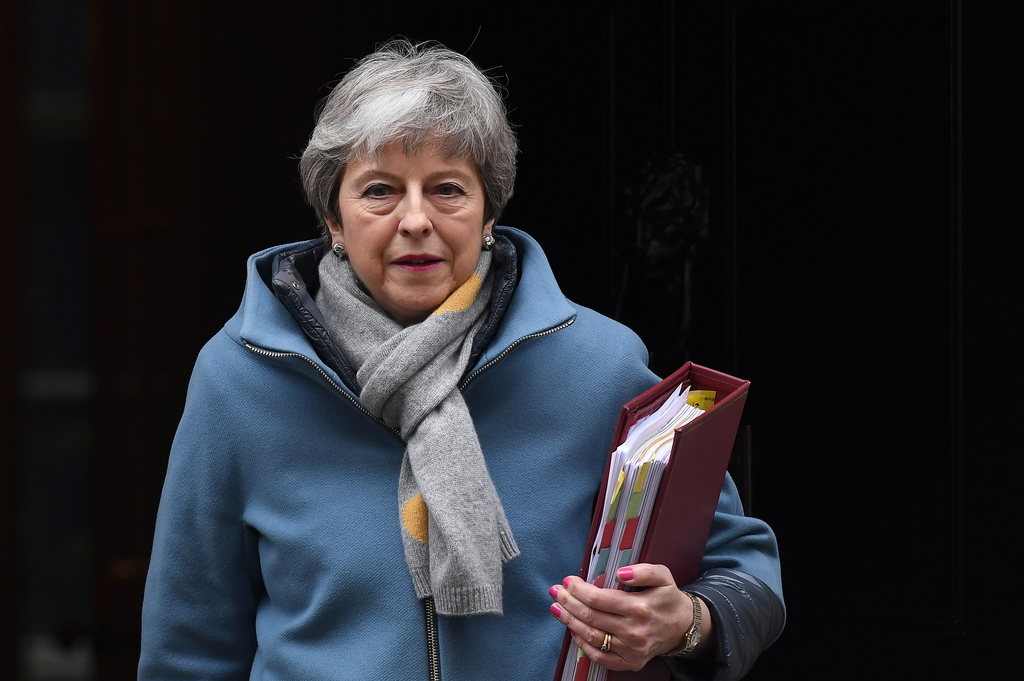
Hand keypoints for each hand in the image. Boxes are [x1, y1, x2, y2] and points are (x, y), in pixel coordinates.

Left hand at [548, 564, 708, 670]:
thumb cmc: (668, 598)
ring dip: (569, 621)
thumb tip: (620, 573)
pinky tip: (573, 630)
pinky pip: (600, 656)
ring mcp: (631, 649)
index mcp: (640, 607)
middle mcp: (634, 631)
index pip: (598, 599)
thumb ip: (643, 571)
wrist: (683, 627)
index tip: (567, 581)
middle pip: (590, 617)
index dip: (578, 590)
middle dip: (568, 603)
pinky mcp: (630, 662)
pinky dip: (582, 644)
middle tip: (555, 592)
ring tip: (556, 608)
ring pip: (590, 635)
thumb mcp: (663, 576)